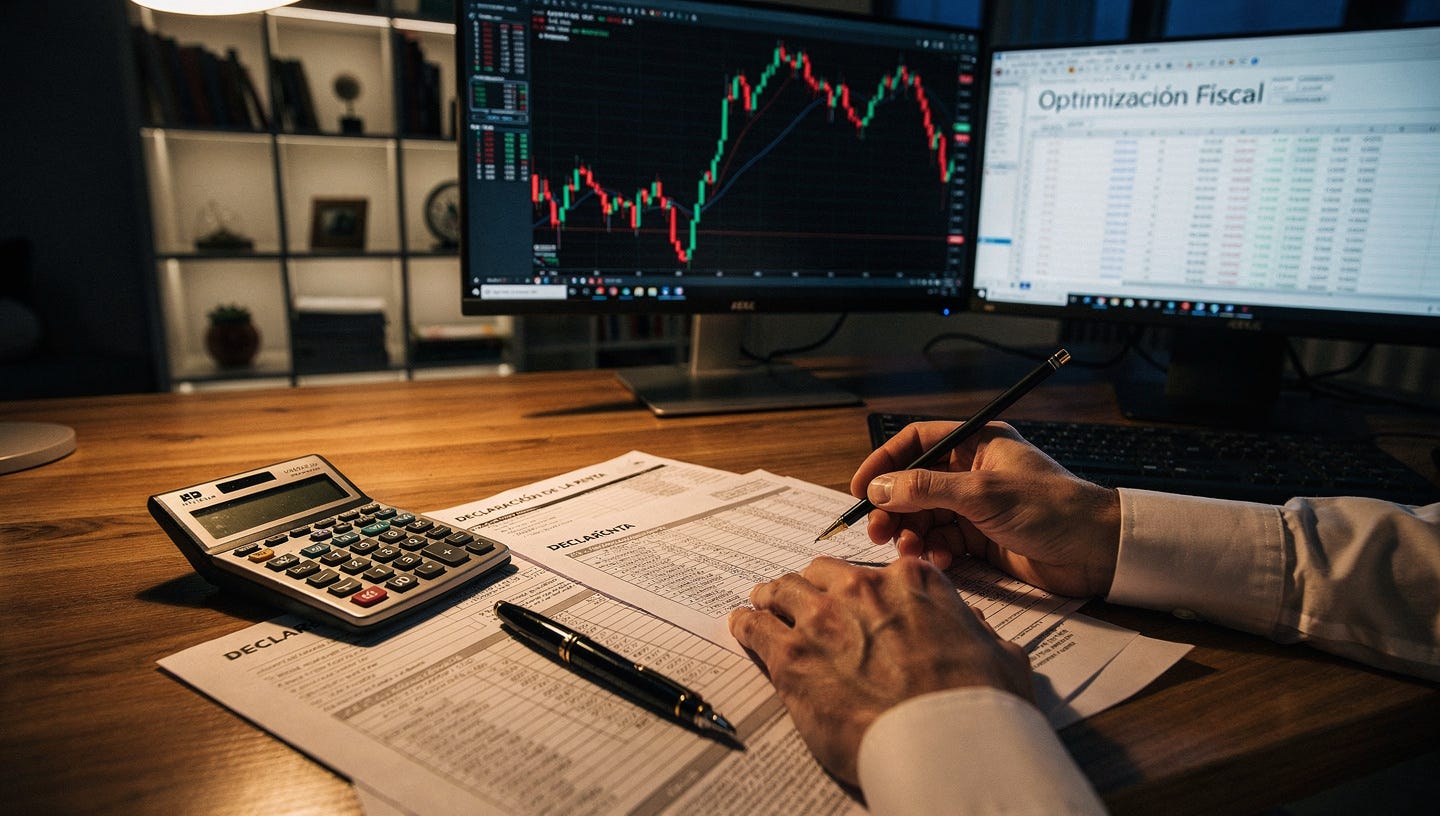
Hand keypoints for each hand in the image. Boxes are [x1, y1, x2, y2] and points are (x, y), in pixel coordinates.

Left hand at [728, 556, 1032, 786]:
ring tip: (763, 605)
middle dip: (812, 587)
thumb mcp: (1000, 658)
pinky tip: (743, 627)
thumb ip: (978, 635)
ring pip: (782, 591)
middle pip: (822, 574)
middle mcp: (864, 590)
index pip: (876, 570)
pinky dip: (747, 625)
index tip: (855, 596)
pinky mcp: (792, 656)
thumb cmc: (979, 708)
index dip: (861, 586)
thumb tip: (976, 630)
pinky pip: (755, 627)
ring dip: (773, 598)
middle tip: (802, 600)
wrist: (947, 747)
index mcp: (914, 583)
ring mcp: (823, 619)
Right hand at [854, 421, 1119, 597]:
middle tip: (877, 530)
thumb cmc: (1052, 509)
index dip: (885, 462)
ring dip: (912, 533)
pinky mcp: (984, 539)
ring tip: (909, 550)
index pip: (917, 442)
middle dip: (894, 507)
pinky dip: (935, 551)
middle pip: (915, 484)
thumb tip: (878, 488)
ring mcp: (978, 506)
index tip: (861, 488)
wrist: (1098, 552)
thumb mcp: (983, 493)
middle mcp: (973, 472)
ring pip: (926, 516)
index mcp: (977, 443)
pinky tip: (941, 560)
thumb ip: (926, 489)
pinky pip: (944, 541)